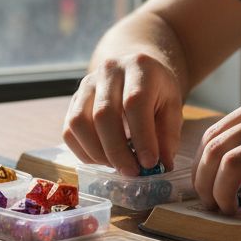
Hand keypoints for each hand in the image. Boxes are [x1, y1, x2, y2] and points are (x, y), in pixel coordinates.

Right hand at [62, 53, 183, 175]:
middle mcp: (108, 70)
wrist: (135, 69)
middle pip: (103, 114)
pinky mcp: (73, 100)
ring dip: (98, 153)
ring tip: (117, 165)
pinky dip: (84, 152)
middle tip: (131, 172)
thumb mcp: (172, 106)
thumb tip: (162, 166)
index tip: (149, 163)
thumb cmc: (156, 91)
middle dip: (117, 151)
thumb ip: (168, 135)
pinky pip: (69, 131)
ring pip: (79, 123)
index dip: (142, 137)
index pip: (135, 102)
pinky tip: (103, 159)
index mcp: (139, 67)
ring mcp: (86, 84)